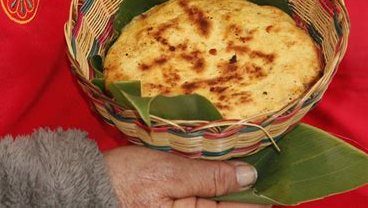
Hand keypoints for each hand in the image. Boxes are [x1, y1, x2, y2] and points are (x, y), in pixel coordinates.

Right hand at [104, 145, 270, 207]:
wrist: (90, 188)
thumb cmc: (127, 181)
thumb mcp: (170, 173)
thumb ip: (211, 177)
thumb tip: (250, 176)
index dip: (262, 193)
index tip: (278, 176)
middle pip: (230, 207)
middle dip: (246, 187)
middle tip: (260, 164)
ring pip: (217, 203)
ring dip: (230, 185)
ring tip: (243, 165)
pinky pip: (203, 201)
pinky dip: (214, 186)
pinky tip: (218, 171)